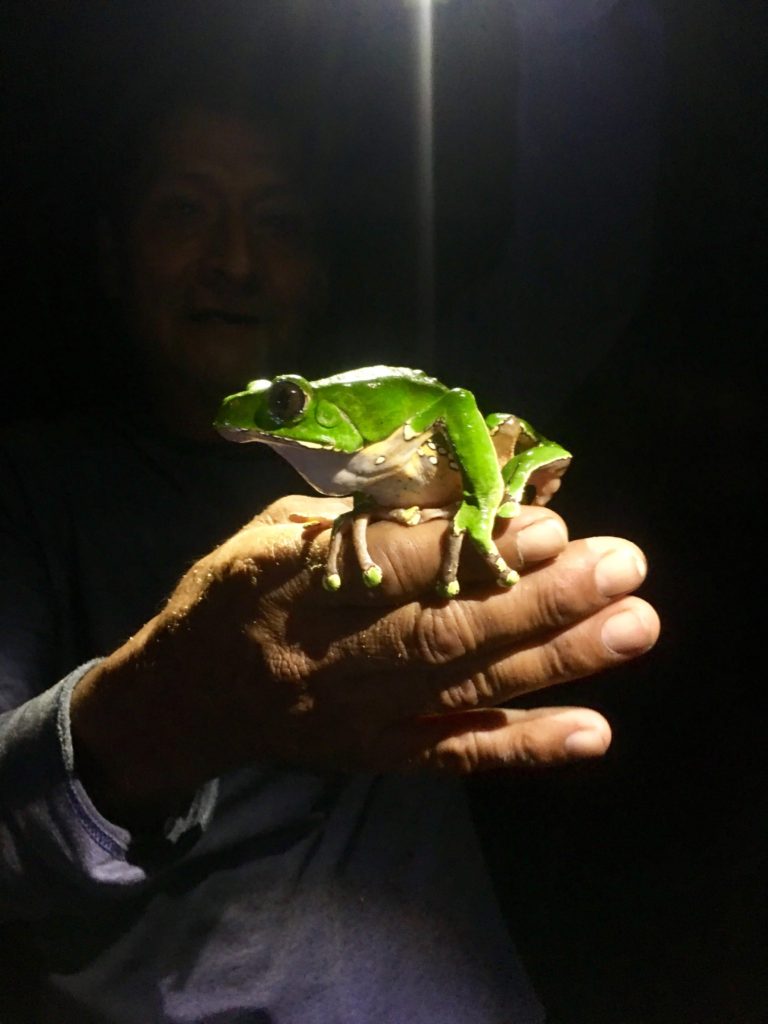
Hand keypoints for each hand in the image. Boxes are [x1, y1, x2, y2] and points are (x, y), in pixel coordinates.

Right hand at [71, 496, 658, 825]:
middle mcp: (333, 659)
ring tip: (633, 626)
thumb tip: (455, 491)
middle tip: (622, 566)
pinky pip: (455, 753)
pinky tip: (593, 734)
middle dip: (543, 599)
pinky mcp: (378, 755)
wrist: (185, 699)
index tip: (547, 526)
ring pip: (468, 684)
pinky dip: (524, 746)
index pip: (397, 569)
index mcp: (294, 588)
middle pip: (450, 629)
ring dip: (556, 658)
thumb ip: (357, 515)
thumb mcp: (271, 529)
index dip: (474, 551)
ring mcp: (362, 716)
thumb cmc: (230, 595)